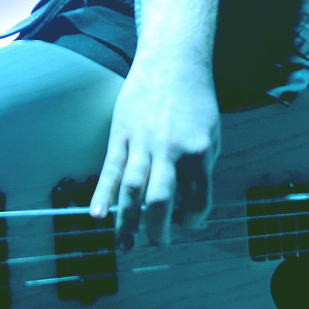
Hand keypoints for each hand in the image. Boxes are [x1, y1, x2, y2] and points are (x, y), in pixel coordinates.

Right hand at [88, 62, 218, 248]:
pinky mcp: (121, 135)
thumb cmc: (196, 100)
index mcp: (198, 152)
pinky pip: (110, 170)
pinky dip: (103, 195)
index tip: (187, 223)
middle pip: (160, 201)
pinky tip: (97, 216)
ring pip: (132, 190)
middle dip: (158, 229)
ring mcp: (142, 143)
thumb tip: (190, 201)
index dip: (193, 218)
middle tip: (158, 244)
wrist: (172, 62)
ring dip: (127, 222)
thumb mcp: (212, 133)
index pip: (197, 199)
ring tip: (125, 246)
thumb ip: (202, 167)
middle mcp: (170, 150)